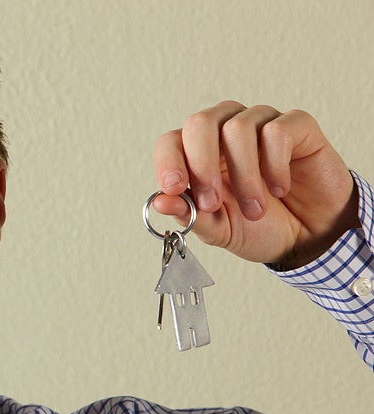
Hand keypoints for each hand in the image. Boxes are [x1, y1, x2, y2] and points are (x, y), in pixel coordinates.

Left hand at [152, 101, 358, 268]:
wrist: (308, 235)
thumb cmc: (259, 226)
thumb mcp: (218, 229)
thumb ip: (189, 215)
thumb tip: (159, 202)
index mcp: (198, 154)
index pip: (171, 141)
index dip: (168, 161)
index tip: (175, 188)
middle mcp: (225, 131)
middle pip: (200, 123)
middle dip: (202, 166)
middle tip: (213, 203)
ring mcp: (260, 123)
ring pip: (237, 128)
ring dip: (243, 176)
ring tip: (254, 210)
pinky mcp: (296, 125)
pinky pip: (277, 132)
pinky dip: (275, 165)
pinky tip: (279, 188)